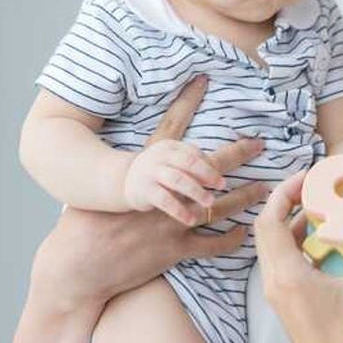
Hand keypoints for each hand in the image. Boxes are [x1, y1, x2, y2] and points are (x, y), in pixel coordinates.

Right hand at [12, 75, 266, 342]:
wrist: (77, 261)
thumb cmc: (81, 226)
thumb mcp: (97, 188)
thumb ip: (114, 172)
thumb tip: (119, 157)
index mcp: (142, 169)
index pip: (169, 130)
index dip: (186, 103)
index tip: (203, 81)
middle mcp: (161, 191)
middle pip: (206, 165)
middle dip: (236, 153)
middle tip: (259, 145)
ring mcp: (170, 219)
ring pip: (217, 205)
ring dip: (243, 197)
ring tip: (264, 190)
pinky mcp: (172, 249)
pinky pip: (209, 243)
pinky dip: (229, 239)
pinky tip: (244, 233)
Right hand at [122, 139, 224, 224]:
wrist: (122, 181)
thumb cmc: (158, 173)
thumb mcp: (173, 163)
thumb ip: (193, 166)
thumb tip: (219, 177)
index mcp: (170, 147)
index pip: (194, 153)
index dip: (210, 167)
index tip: (222, 181)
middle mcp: (160, 156)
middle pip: (188, 162)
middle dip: (207, 174)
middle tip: (222, 186)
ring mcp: (151, 173)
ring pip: (178, 179)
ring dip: (196, 191)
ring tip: (210, 203)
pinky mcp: (144, 191)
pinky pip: (164, 200)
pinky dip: (179, 210)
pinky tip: (190, 219)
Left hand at [254, 170, 342, 342]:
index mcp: (286, 275)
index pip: (271, 220)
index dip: (285, 192)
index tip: (306, 177)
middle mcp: (273, 280)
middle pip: (266, 228)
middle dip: (286, 201)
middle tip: (312, 186)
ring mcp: (274, 290)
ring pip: (271, 243)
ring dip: (290, 221)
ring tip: (318, 206)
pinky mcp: (282, 297)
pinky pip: (279, 258)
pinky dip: (294, 241)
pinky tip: (320, 236)